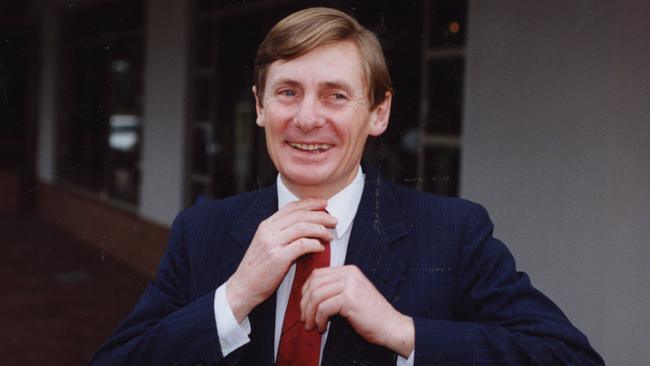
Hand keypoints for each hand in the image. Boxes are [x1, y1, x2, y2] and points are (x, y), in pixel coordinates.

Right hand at [226, 198, 336, 321]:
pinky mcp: (277, 258)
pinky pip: (302, 245)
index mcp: (266, 225)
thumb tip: (306, 228)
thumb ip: (282, 234)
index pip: (291, 208)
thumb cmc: (258, 269)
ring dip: (320, 230)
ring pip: (302, 227)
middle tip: (333, 221)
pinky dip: (314, 244)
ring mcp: (272, 243)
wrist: (243, 287)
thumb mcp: (267, 245)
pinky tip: (320, 248)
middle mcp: (268, 230)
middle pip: (300, 215)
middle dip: (320, 216)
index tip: (324, 204)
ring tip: (330, 235)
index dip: (310, 203)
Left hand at [300, 265, 413, 357]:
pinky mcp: (349, 299)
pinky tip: (322, 327)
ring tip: (311, 325)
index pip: (317, 274)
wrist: (390, 325)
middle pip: (314, 284)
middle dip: (305, 303)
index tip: (304, 305)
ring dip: (310, 313)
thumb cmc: (371, 314)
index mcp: (349, 270)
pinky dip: (319, 319)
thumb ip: (335, 289)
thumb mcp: (352, 294)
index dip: (305, 290)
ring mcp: (350, 285)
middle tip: (304, 318)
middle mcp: (349, 274)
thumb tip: (309, 295)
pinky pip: (323, 307)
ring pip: (316, 296)